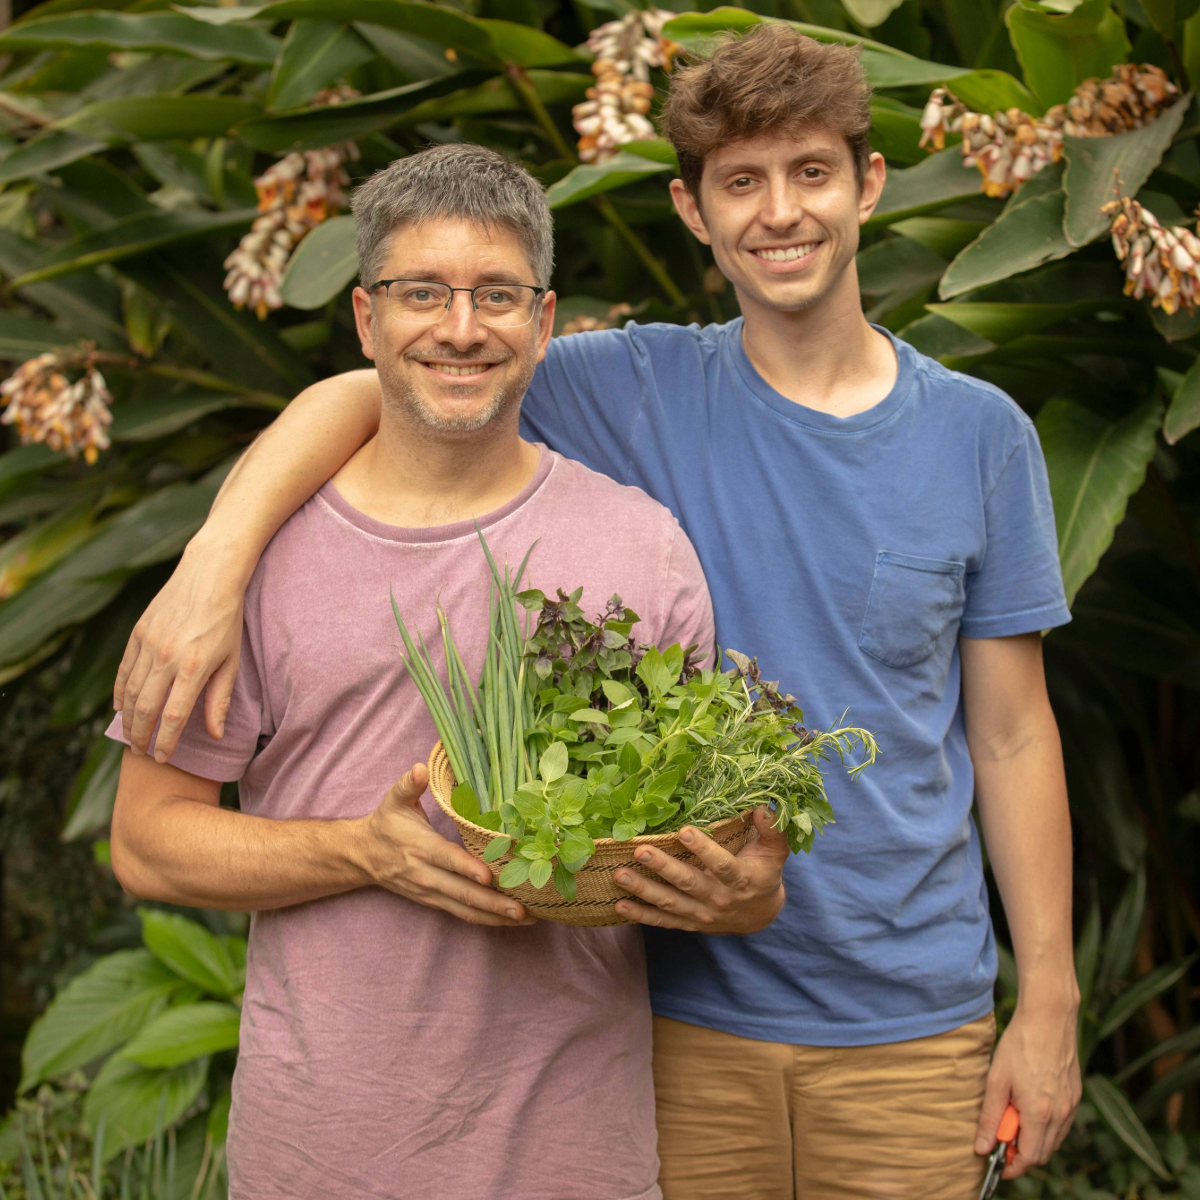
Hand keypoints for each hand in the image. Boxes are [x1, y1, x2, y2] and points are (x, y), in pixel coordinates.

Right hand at [114, 536, 244, 762]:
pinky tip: (120, 707)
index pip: (173, 717)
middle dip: (141, 736)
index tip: (162, 758)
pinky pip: (123, 670)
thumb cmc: (227, 621)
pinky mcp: (137, 632)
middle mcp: (167, 657)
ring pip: (129, 691)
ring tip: (131, 735)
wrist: (209, 575)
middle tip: (142, 752)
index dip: (165, 742)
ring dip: (128, 718)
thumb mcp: (231, 661)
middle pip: (145, 708)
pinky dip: (119, 692)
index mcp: (194, 667)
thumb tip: (217, 736)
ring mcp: (148, 644)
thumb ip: (220, 699)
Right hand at [356, 764, 534, 927]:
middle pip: (462, 893)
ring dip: (495, 917)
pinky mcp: (434, 902)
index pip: (447, 860)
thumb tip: (420, 768)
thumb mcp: (394, 800)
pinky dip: (485, 918)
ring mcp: (430, 893)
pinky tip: (508, 919)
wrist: (362, 855)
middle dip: (493, 904)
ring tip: (526, 919)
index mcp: (421, 848)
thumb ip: (409, 784)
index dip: (467, 869)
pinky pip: (461, 914)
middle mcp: (426, 875)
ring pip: (464, 910)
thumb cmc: (385, 824)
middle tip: (523, 910)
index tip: (488, 877)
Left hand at [612, 807, 787, 932]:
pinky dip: (641, 915)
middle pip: (688, 883)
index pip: (722, 865)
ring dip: (643, 889)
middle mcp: (719, 899)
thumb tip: (764, 805)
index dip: (704, 849)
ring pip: (670, 903)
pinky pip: (662, 921)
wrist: (759, 916)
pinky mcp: (688, 923)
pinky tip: (619, 905)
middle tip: (640, 850)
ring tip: (620, 874)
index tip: (684, 830)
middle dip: (663, 867)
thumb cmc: (764, 872)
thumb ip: (773, 829)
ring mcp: (701, 914)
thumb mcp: (775, 851)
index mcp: (741, 880)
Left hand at [975, 999, 1081, 1177]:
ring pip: (1054, 1140)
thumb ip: (990, 1117)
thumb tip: (982, 1147)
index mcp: (1040, 1114)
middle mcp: (1061, 1115)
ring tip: (1012, 1115)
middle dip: (1021, 1153)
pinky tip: (1029, 1105)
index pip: (1030, 1158)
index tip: (997, 1163)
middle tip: (1000, 1136)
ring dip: (1034, 1139)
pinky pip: (1061, 1124)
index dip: (1012, 1166)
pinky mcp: (1075, 1095)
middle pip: (1043, 1153)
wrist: (1049, 1018)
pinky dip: (1046, 1125)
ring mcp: (1071, 1106)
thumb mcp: (996, 1080)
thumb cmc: (1019, 1045)